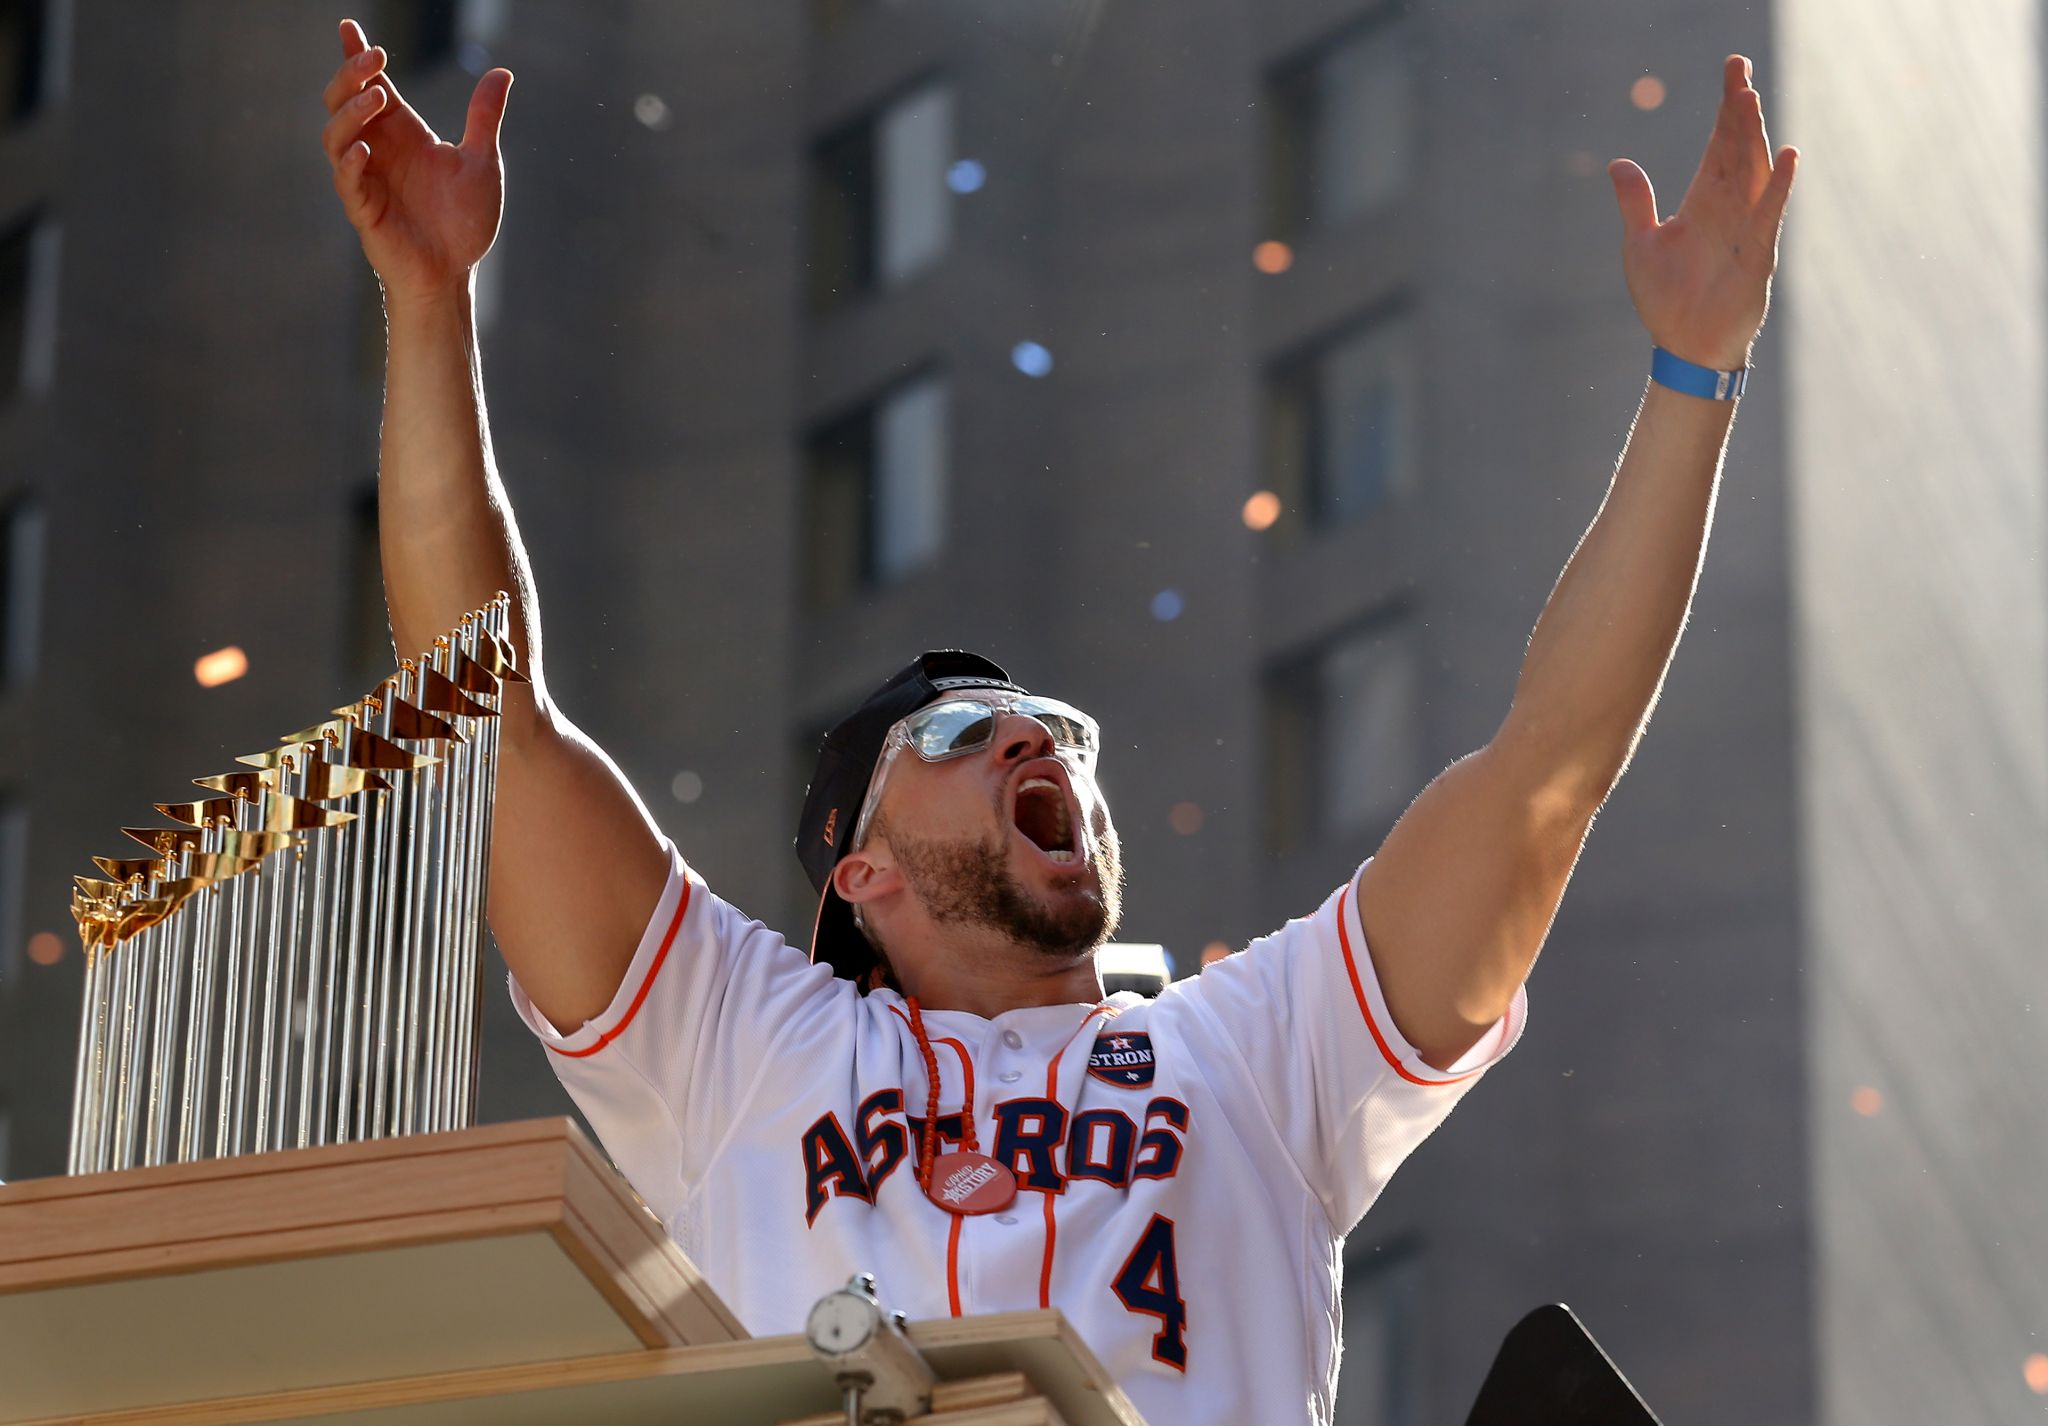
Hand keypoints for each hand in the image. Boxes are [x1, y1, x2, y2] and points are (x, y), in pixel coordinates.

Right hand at [321, 17, 512, 304]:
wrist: (455, 271)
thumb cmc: (464, 221)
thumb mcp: (482, 161)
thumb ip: (484, 117)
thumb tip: (502, 72)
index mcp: (402, 134)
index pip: (371, 86)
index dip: (356, 56)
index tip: (349, 26)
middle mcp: (379, 150)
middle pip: (343, 101)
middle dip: (351, 75)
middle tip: (374, 58)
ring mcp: (367, 178)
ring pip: (336, 134)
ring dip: (352, 111)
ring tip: (379, 95)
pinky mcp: (364, 209)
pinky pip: (347, 179)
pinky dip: (352, 160)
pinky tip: (366, 147)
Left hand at [1608, 55, 1797, 370]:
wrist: (1683, 346)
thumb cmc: (1667, 299)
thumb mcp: (1641, 244)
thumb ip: (1636, 202)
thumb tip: (1618, 163)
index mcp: (1702, 202)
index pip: (1717, 145)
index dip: (1725, 109)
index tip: (1732, 71)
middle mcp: (1727, 208)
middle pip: (1736, 149)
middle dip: (1738, 110)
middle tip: (1739, 70)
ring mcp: (1745, 228)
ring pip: (1752, 172)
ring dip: (1752, 137)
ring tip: (1751, 100)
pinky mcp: (1757, 254)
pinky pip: (1769, 214)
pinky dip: (1777, 186)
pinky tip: (1787, 156)